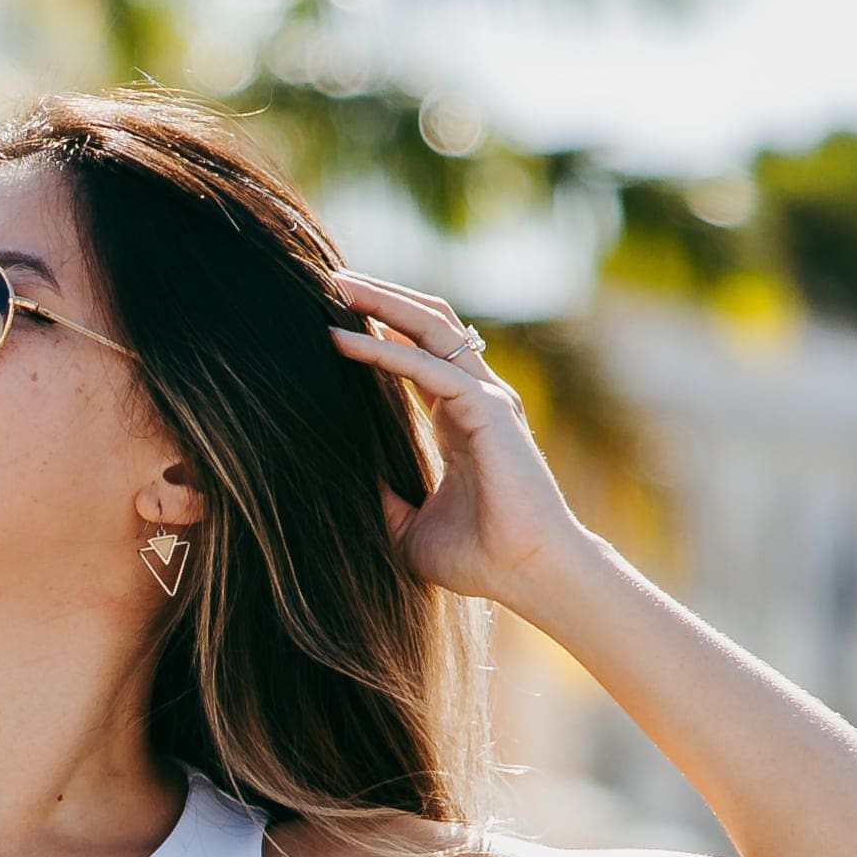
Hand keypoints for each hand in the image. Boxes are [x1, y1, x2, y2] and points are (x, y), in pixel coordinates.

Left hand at [326, 275, 583, 609]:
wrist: (528, 576)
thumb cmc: (479, 557)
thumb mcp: (406, 525)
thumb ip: (380, 494)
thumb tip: (339, 478)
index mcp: (459, 416)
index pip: (417, 350)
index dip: (380, 325)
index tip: (333, 311)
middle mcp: (475, 397)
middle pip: (425, 323)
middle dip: (378, 296)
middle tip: (328, 280)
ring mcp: (486, 398)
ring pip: (430, 328)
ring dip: (380, 303)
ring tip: (333, 286)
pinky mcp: (488, 410)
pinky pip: (428, 367)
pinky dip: (384, 350)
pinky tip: (344, 340)